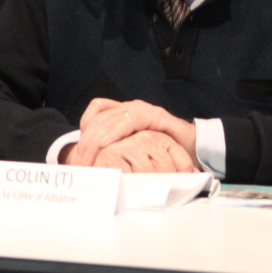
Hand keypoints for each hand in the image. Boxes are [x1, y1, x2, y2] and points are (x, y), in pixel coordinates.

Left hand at [65, 98, 200, 170]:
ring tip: (88, 156)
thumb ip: (118, 150)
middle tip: (79, 162)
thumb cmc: (163, 149)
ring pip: (111, 119)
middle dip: (86, 141)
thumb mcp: (134, 149)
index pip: (95, 114)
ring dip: (97, 139)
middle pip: (99, 119)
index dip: (84, 130)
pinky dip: (117, 131)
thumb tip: (93, 164)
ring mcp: (143, 110)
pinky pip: (132, 120)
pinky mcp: (156, 116)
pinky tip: (108, 143)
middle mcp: (130, 108)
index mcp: (123, 113)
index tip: (76, 151)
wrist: (195, 146)